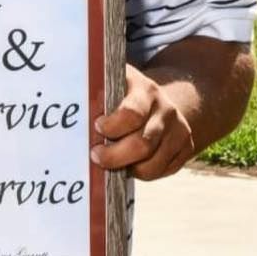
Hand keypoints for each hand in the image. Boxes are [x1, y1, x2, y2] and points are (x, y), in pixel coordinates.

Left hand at [90, 64, 195, 180]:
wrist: (161, 99)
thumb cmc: (125, 92)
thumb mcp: (113, 82)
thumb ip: (97, 92)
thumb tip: (70, 108)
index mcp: (146, 90)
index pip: (132, 113)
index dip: (112, 126)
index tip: (96, 128)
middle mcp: (166, 109)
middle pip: (142, 144)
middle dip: (115, 156)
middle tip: (96, 156)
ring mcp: (180, 129)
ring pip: (153, 163)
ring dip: (129, 168)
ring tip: (111, 164)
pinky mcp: (186, 147)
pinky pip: (164, 170)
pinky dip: (144, 173)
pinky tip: (130, 164)